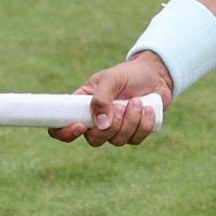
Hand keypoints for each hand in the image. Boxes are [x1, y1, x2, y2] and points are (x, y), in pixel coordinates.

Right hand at [47, 51, 172, 146]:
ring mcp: (115, 130)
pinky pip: (136, 140)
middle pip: (93, 140)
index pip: (61, 127)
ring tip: (137, 101)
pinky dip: (144, 124)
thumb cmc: (128, 74)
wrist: (155, 75)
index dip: (65, 133)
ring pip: (117, 141)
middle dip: (110, 125)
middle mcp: (95, 122)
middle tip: (121, 106)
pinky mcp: (133, 134)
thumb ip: (102, 98)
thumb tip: (100, 125)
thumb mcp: (112, 79)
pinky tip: (148, 108)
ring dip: (130, 120)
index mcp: (82, 106)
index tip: (81, 126)